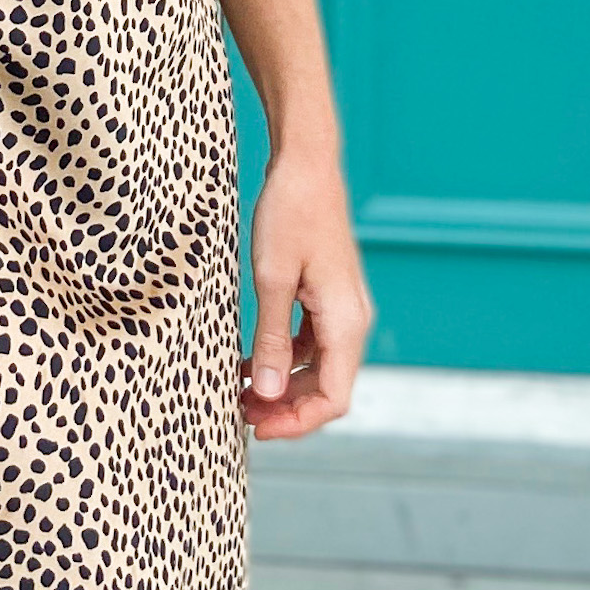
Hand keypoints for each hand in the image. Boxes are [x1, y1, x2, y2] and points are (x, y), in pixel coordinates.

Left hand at [241, 142, 372, 441]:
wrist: (306, 163)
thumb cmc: (289, 214)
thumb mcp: (272, 280)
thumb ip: (272, 341)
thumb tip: (268, 396)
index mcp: (346, 322)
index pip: (333, 399)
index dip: (296, 423)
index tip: (255, 427)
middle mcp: (352, 320)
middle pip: (327, 389)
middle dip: (285, 409)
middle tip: (237, 412)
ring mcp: (342, 308)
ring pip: (317, 368)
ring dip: (282, 386)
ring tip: (238, 392)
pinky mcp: (327, 296)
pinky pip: (310, 344)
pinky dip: (283, 359)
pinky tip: (248, 362)